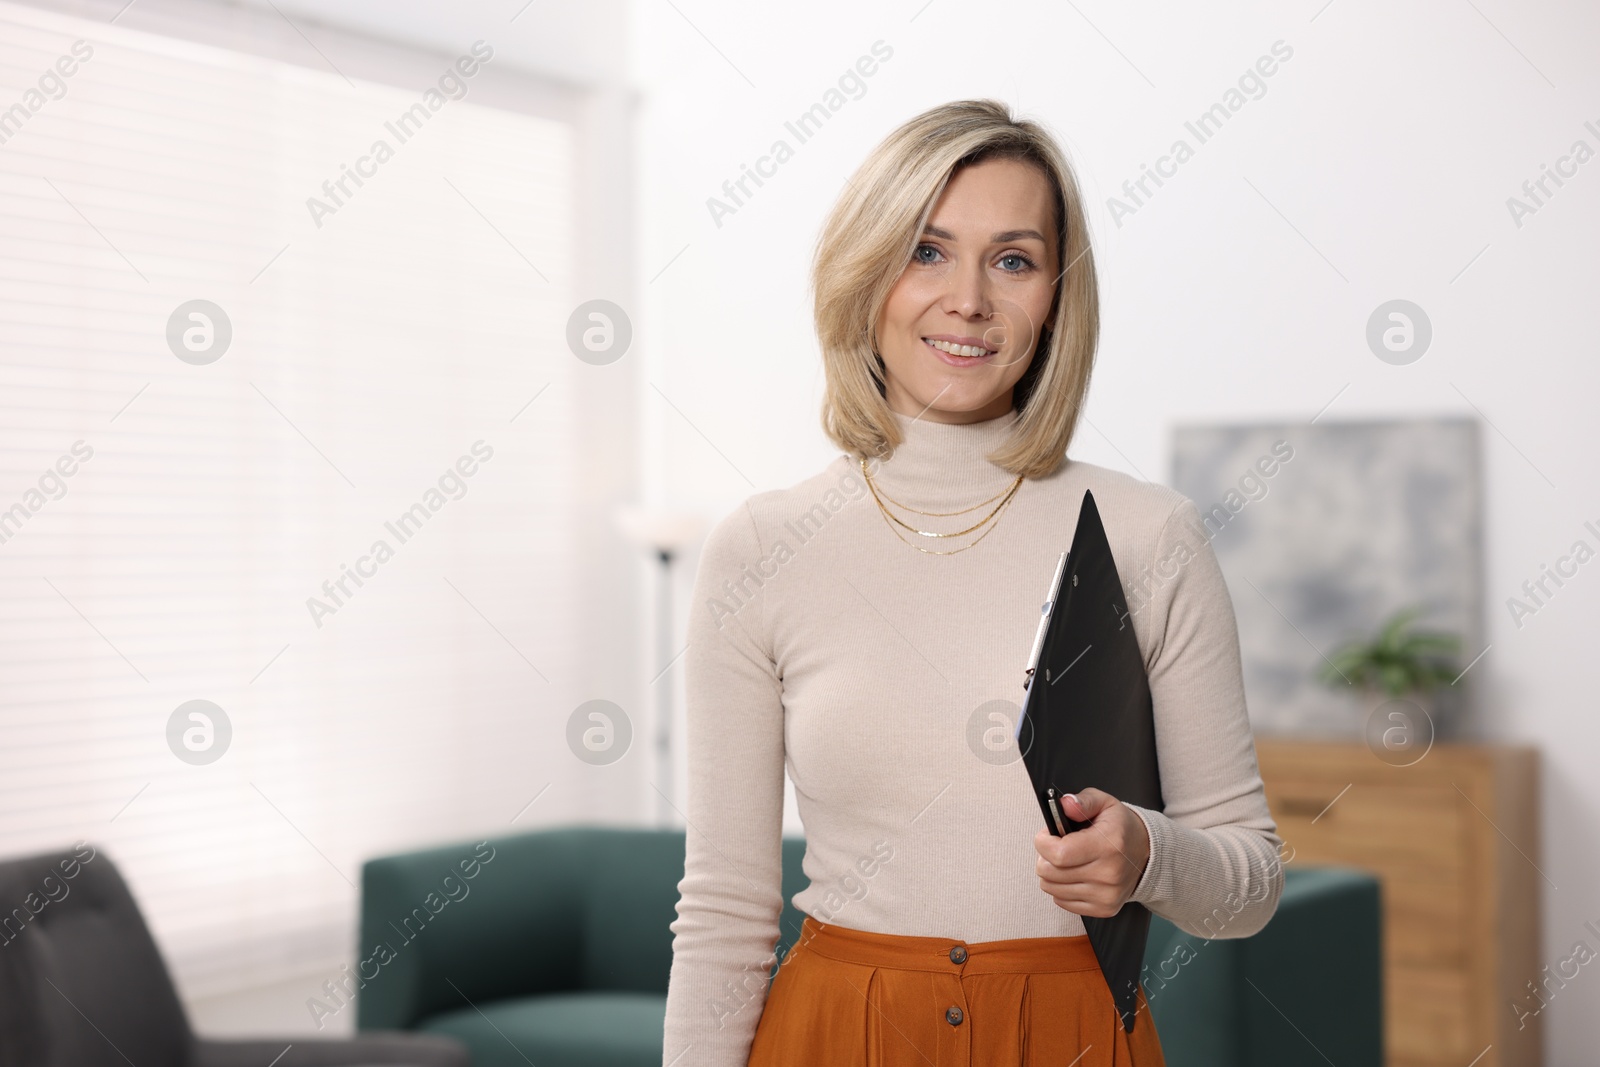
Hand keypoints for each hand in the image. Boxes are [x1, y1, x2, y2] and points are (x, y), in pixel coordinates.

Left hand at [1033, 788, 1150, 917]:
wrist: (1147, 854)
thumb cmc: (1121, 827)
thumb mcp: (1104, 803)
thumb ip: (1083, 801)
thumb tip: (1066, 805)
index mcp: (1107, 845)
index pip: (1058, 853)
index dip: (1043, 842)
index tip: (1047, 834)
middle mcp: (1108, 874)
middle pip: (1050, 873)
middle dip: (1044, 856)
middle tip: (1056, 846)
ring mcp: (1106, 895)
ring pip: (1052, 888)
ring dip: (1051, 873)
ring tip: (1066, 860)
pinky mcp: (1104, 909)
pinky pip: (1062, 902)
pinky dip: (1061, 888)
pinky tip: (1073, 875)